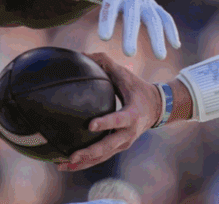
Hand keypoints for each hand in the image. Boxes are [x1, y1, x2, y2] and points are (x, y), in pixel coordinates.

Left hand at [55, 53, 161, 171]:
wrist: (157, 108)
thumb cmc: (138, 89)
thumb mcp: (126, 76)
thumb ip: (106, 64)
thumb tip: (83, 54)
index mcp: (132, 115)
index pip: (118, 120)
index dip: (105, 123)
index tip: (90, 125)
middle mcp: (128, 134)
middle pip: (108, 147)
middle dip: (89, 152)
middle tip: (72, 155)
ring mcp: (123, 143)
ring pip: (102, 157)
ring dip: (83, 162)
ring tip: (62, 165)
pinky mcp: (118, 148)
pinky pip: (101, 158)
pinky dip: (85, 162)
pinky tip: (67, 164)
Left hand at [64, 0, 180, 58]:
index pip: (110, 6)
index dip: (107, 20)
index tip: (104, 37)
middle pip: (133, 16)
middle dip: (132, 34)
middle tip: (129, 54)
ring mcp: (145, 1)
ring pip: (154, 18)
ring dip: (158, 37)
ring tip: (160, 56)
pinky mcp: (153, 5)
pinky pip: (164, 17)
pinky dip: (171, 29)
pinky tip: (174, 45)